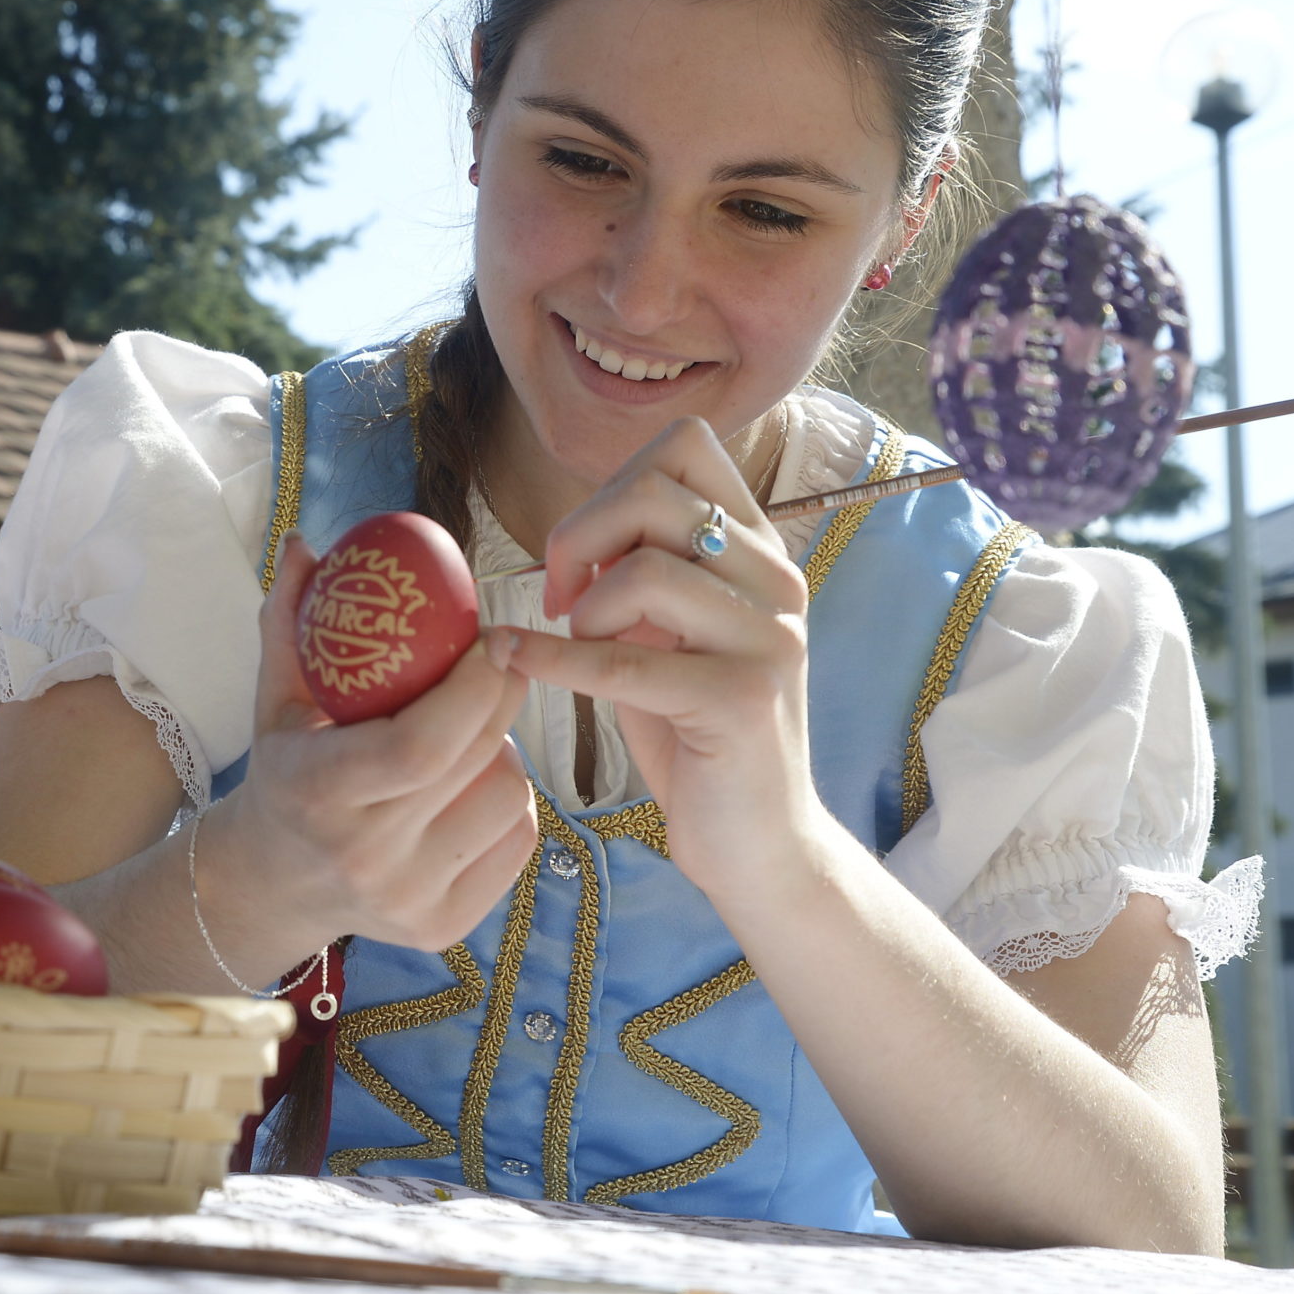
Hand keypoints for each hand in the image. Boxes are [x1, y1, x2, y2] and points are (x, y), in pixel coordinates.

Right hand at [208, 535, 539, 957]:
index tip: (493, 638)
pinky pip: (518, 841)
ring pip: (509, 798)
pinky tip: (473, 784)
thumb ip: (289, 620)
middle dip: (501, 697)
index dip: (473, 688)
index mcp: (317, 792)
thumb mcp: (275, 698)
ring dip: (504, 752)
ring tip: (470, 734)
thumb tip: (303, 543)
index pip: (420, 745)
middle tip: (504, 660)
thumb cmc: (284, 769)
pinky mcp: (445, 927)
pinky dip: (508, 801)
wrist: (276, 883)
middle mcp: (365, 856)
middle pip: (474, 761)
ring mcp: (409, 900)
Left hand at [511, 417, 837, 901]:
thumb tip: (571, 532)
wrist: (760, 847)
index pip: (685, 446)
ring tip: (588, 651)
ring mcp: (768, 638)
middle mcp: (776, 581)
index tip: (586, 552)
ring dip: (587, 611)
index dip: (613, 484)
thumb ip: (639, 571)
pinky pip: (625, 659)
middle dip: (579, 535)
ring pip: (644, 571)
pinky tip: (518, 657)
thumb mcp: (670, 633)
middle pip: (655, 492)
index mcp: (759, 551)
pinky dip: (555, 657)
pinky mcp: (741, 700)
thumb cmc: (696, 736)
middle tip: (561, 598)